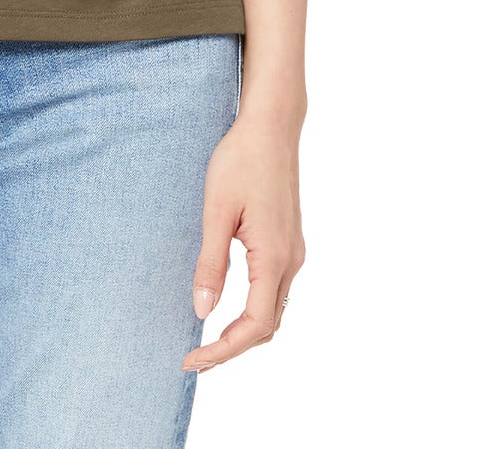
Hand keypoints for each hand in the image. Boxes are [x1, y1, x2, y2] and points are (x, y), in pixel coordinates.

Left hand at [181, 112, 304, 372]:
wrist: (271, 126)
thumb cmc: (241, 160)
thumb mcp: (216, 210)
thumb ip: (211, 263)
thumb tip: (202, 312)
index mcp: (274, 257)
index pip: (254, 326)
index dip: (223, 350)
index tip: (192, 359)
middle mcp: (291, 260)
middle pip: (267, 326)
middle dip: (232, 349)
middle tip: (195, 358)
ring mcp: (293, 252)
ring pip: (273, 310)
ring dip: (244, 332)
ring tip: (208, 341)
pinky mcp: (288, 241)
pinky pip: (274, 291)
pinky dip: (253, 311)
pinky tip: (229, 306)